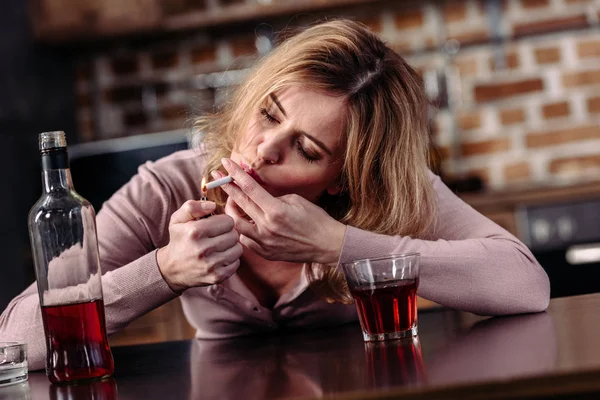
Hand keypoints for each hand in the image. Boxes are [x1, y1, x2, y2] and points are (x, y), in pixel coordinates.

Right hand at [157, 200, 242, 292]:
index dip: (223, 221)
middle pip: (234, 235)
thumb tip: (213, 205)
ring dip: (231, 246)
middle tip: (218, 236)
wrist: (172, 269)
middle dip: (228, 233)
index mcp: (195, 232)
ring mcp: (210, 265)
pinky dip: (230, 259)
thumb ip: (193, 207)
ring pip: (238, 249)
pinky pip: (236, 263)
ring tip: (219, 246)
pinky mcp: (217, 277)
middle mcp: (203, 249)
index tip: (216, 225)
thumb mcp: (178, 219)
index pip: (228, 221)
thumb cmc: (179, 240)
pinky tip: (219, 257)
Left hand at [218, 158, 346, 263]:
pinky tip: (245, 221)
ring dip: (231, 210)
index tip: (226, 162)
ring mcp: (264, 242)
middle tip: (217, 175)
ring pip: (236, 224)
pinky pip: (245, 239)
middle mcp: (266, 227)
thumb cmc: (316, 220)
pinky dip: (242, 229)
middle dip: (226, 186)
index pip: (249, 188)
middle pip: (238, 203)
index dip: (235, 173)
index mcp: (275, 211)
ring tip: (231, 201)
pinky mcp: (265, 253)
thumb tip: (257, 192)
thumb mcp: (296, 200)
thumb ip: (273, 196)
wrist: (327, 245)